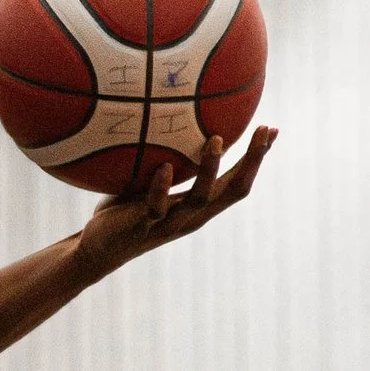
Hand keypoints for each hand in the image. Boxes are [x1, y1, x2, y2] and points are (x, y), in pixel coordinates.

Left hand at [80, 124, 274, 264]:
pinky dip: (161, 188)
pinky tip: (164, 167)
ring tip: (215, 141)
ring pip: (200, 199)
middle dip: (251, 161)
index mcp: (200, 206)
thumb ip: (173, 160)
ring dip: (210, 170)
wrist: (99, 248)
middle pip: (233, 191)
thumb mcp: (156, 181)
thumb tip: (178, 122)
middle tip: (262, 131)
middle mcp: (192, 216)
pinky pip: (156, 207)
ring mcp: (170, 223)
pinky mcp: (143, 227)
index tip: (271, 129)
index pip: (238, 182)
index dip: (256, 158)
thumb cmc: (128, 208)